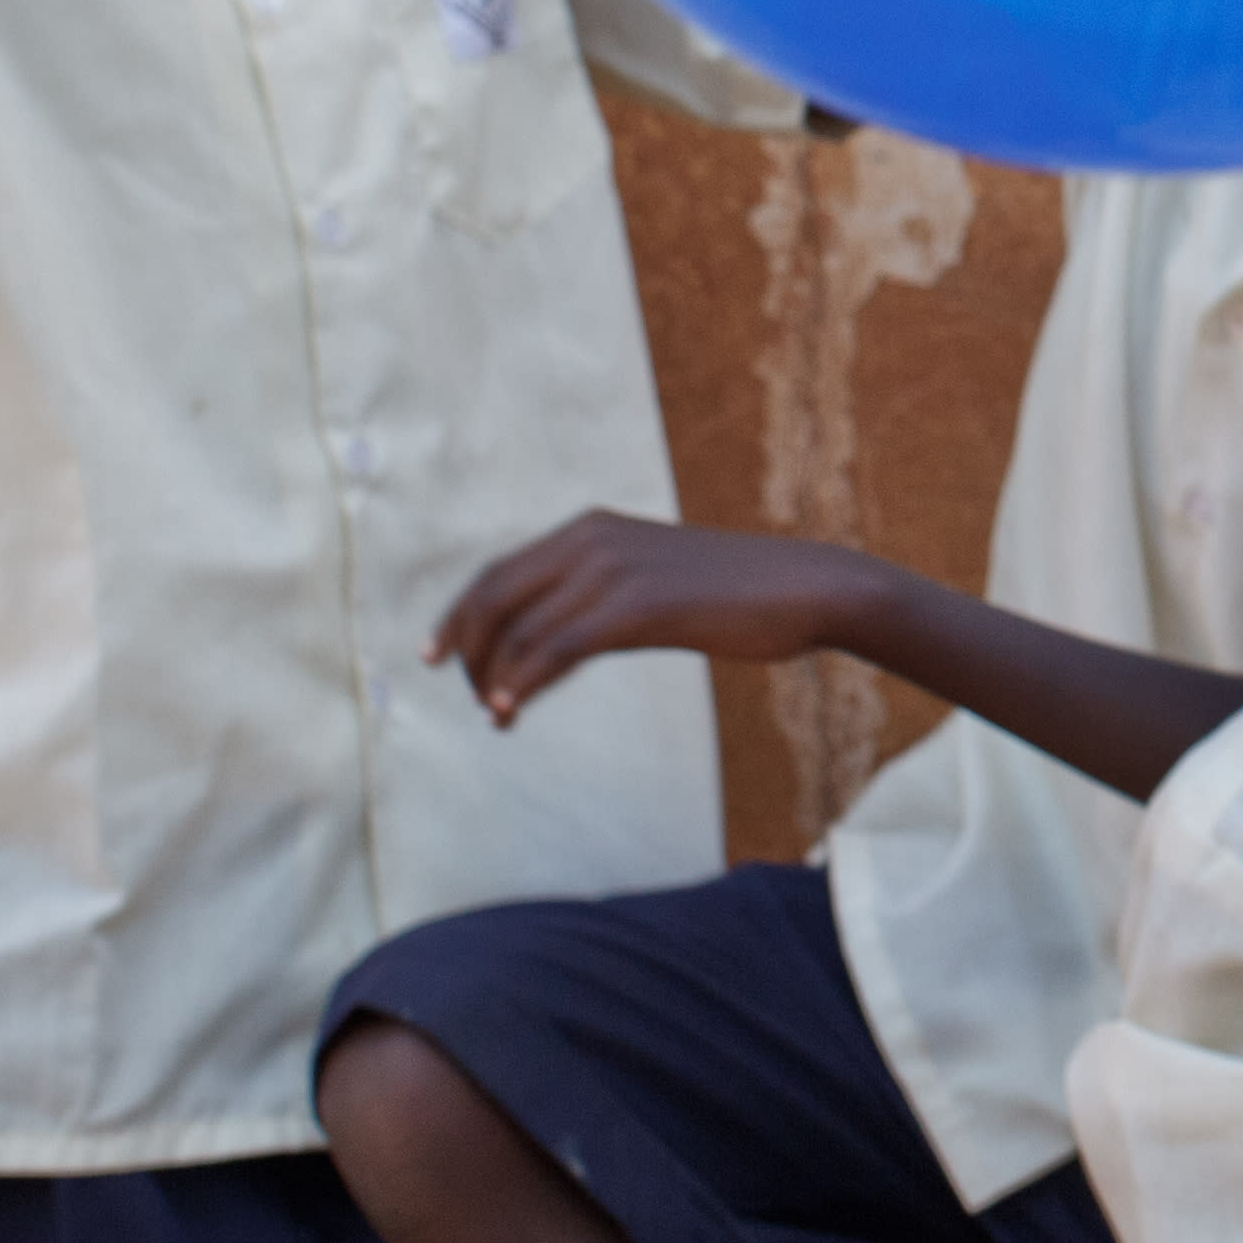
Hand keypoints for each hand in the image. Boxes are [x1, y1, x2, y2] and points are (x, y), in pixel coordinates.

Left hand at [429, 510, 892, 722]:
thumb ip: (601, 596)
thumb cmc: (736, 594)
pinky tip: (510, 709)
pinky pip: (557, 649)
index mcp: (591, 528)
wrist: (807, 587)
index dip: (457, 617)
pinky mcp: (638, 606)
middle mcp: (591, 539)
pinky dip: (523, 682)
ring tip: (496, 715)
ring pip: (519, 628)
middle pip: (492, 596)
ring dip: (494, 677)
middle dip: (465, 649)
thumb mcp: (653, 582)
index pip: (497, 573)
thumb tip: (553, 643)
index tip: (436, 657)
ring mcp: (614, 569)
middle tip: (465, 694)